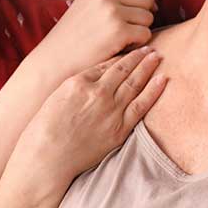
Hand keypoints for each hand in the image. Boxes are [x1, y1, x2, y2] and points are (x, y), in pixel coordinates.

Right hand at [15, 46, 166, 187]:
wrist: (47, 158)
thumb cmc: (45, 129)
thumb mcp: (57, 96)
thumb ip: (79, 83)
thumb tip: (98, 74)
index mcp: (79, 82)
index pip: (108, 64)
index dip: (123, 56)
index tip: (133, 51)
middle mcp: (98, 93)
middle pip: (124, 70)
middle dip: (139, 57)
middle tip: (150, 49)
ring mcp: (110, 111)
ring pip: (135, 83)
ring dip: (148, 68)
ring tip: (158, 57)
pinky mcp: (119, 129)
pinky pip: (141, 106)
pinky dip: (154, 90)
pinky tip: (163, 79)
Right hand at [30, 0, 157, 81]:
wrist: (55, 60)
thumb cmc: (74, 38)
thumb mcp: (88, 5)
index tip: (142, 12)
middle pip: (146, 0)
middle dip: (144, 16)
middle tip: (132, 31)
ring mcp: (112, 12)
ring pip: (148, 17)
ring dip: (141, 31)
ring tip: (123, 41)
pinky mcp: (119, 31)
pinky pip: (146, 34)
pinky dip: (139, 44)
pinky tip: (122, 48)